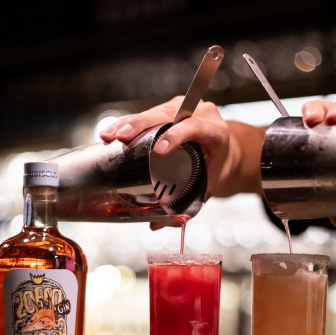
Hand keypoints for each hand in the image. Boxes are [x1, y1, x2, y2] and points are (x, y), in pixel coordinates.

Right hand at [101, 97, 264, 202]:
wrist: (225, 153)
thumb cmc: (217, 170)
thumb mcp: (207, 186)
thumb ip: (185, 206)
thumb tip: (156, 225)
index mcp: (216, 132)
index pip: (194, 128)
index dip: (176, 136)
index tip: (159, 150)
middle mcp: (200, 114)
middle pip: (168, 115)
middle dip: (142, 125)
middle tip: (122, 137)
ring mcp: (183, 110)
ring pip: (155, 113)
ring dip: (130, 124)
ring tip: (110, 135)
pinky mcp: (169, 110)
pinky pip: (148, 115)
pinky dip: (130, 124)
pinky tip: (114, 132)